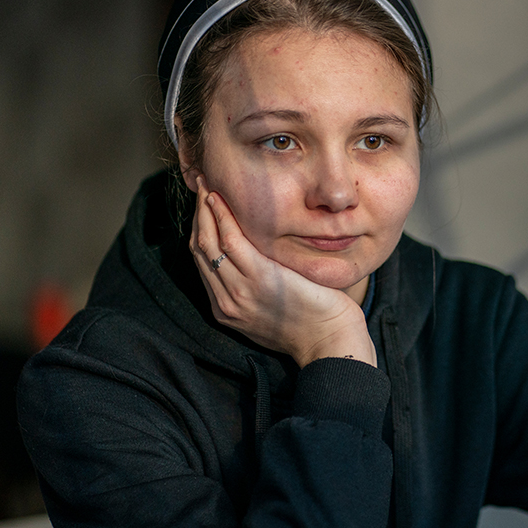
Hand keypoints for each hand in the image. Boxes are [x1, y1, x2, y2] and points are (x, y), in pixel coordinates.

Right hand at [189, 175, 376, 367]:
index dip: (200, 230)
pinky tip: (219, 200)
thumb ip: (258, 286)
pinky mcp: (259, 279)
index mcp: (227, 309)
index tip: (203, 206)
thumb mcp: (275, 307)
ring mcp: (239, 292)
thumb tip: (259, 257)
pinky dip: (221, 217)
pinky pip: (230, 241)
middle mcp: (226, 302)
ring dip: (204, 211)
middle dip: (197, 216)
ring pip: (208, 243)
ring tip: (207, 185)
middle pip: (200, 250)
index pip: (204, 263)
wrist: (331, 342)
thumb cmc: (314, 323)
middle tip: (200, 186)